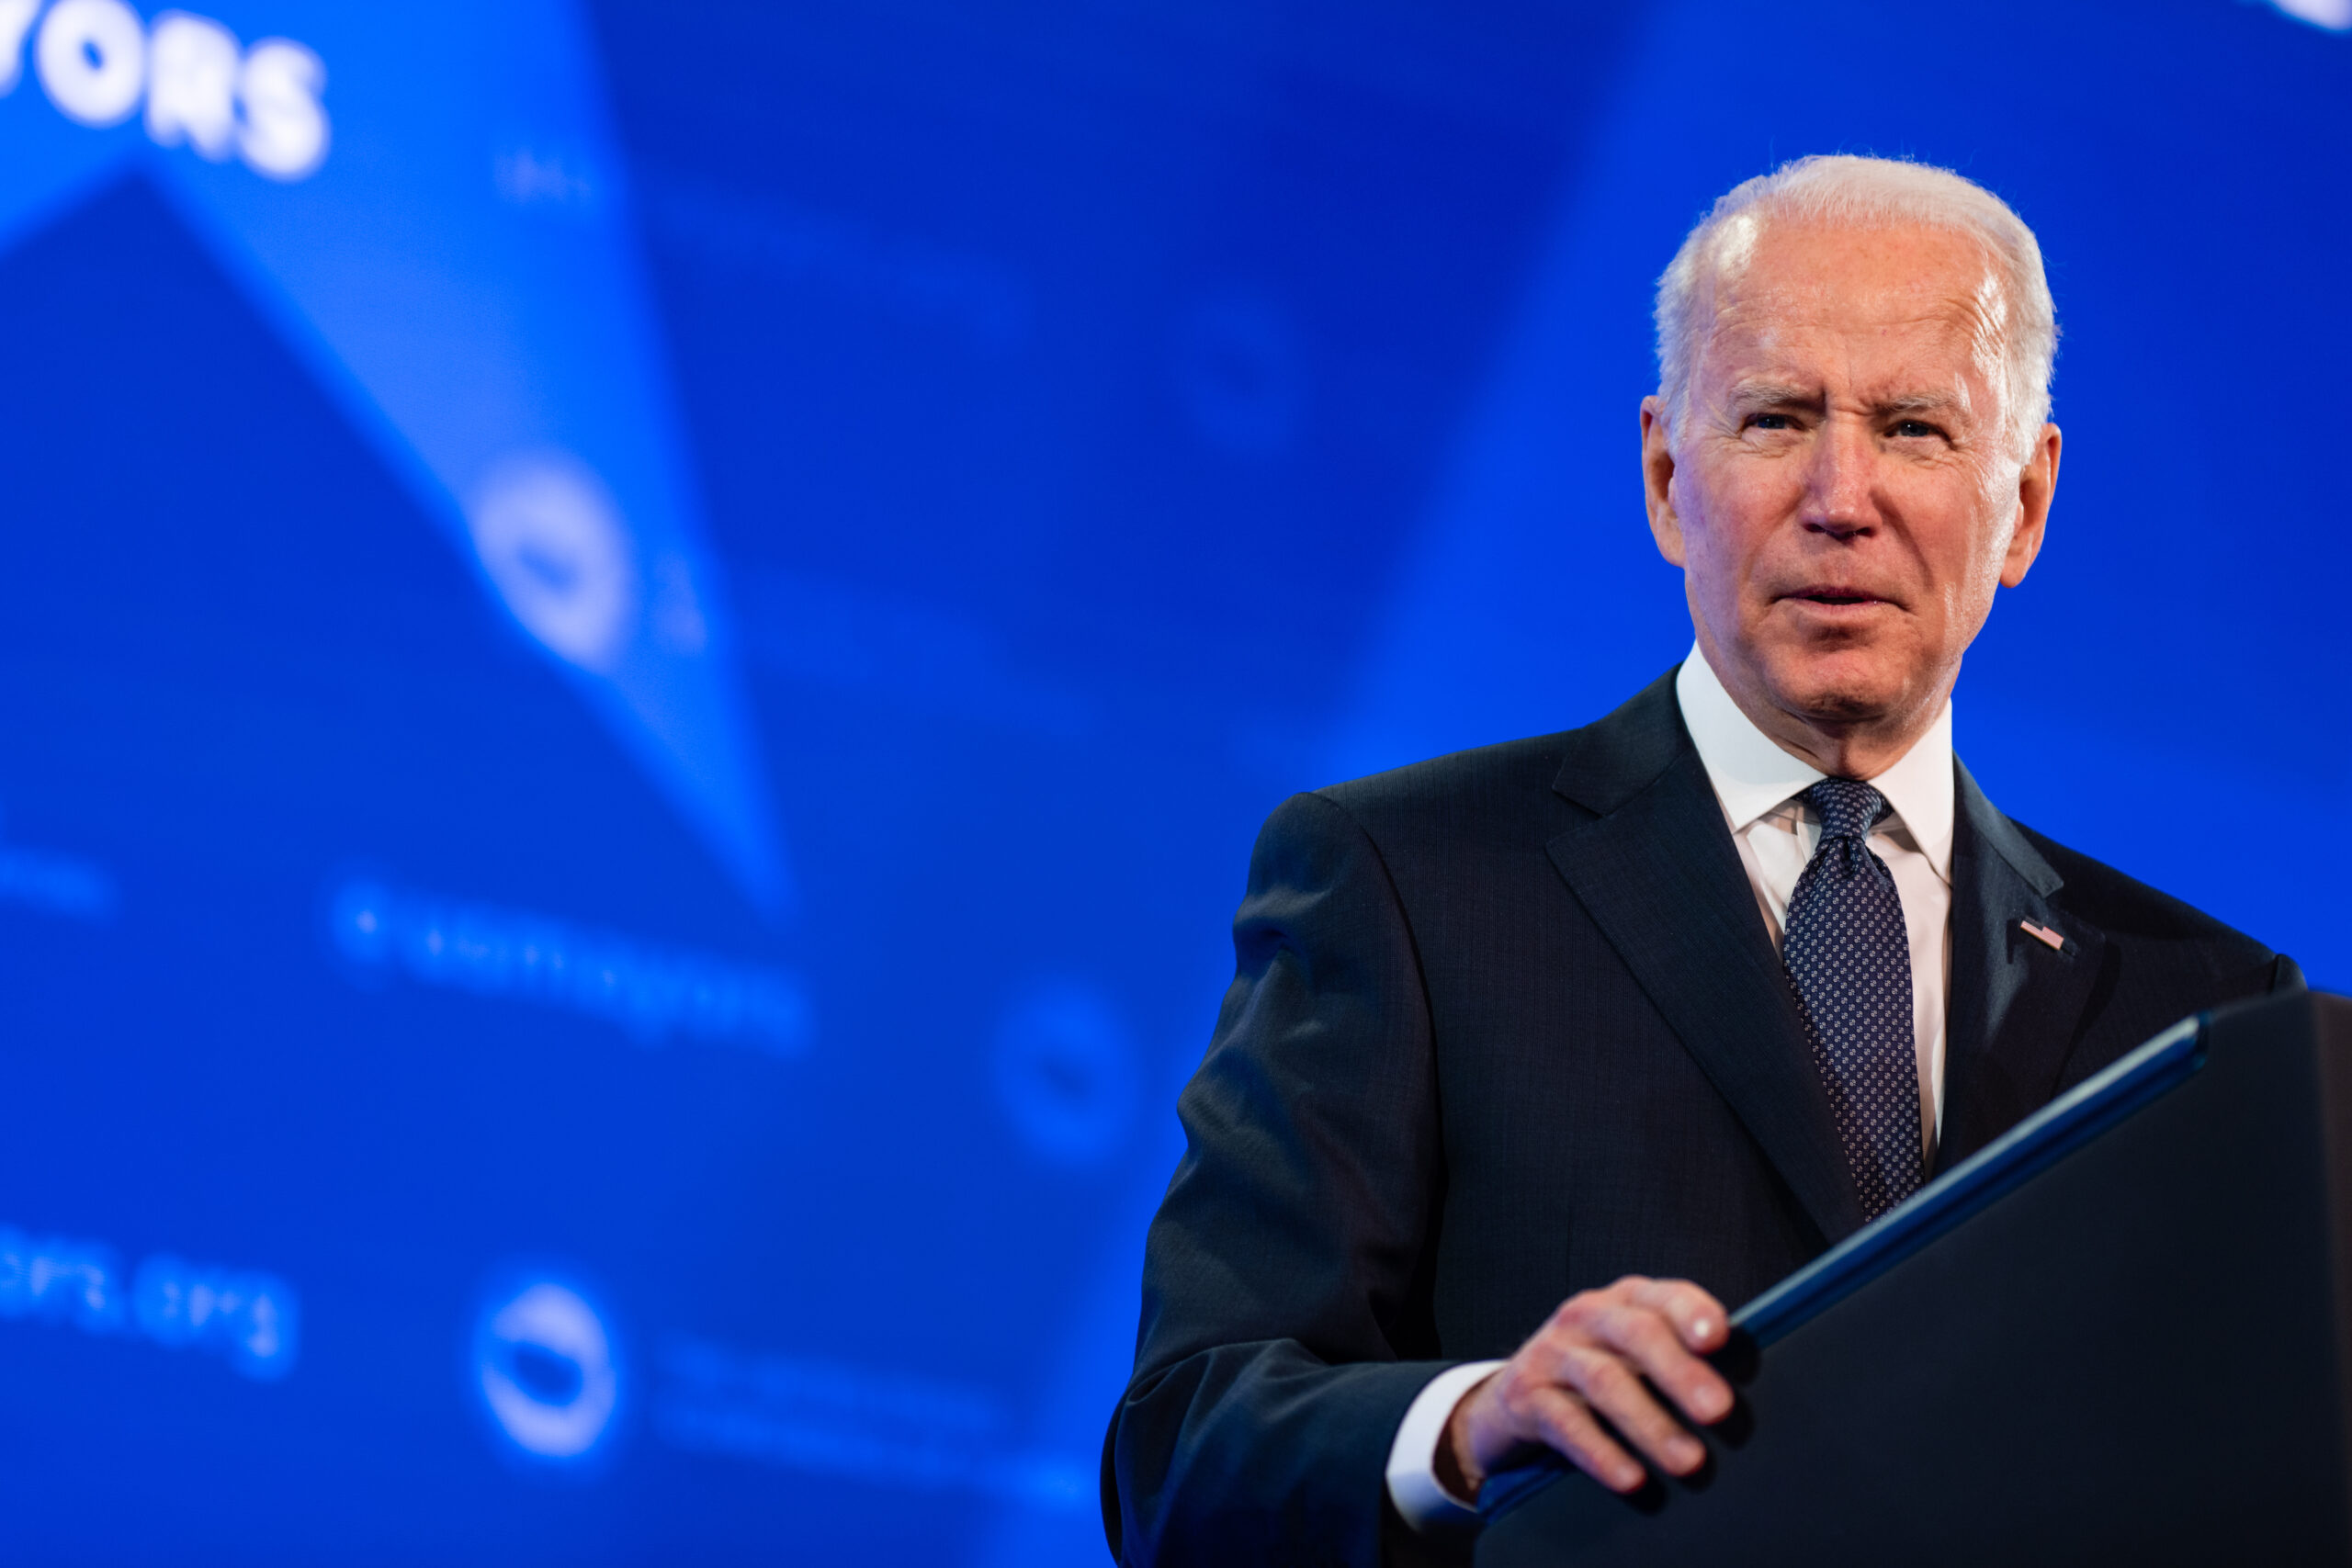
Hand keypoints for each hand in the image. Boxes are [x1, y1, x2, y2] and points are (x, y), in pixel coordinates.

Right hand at [1436, 1275, 1730, 1498]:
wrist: (1517, 1395)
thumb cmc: (1601, 1371)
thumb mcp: (1636, 1354)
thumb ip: (1682, 1358)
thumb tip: (1750, 1394)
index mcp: (1625, 1300)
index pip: (1663, 1296)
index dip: (1691, 1312)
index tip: (1719, 1339)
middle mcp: (1587, 1317)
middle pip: (1636, 1334)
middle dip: (1679, 1372)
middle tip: (1717, 1410)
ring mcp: (1552, 1353)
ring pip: (1604, 1381)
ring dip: (1650, 1423)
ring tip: (1689, 1461)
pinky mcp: (1526, 1396)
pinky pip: (1565, 1424)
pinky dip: (1601, 1453)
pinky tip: (1631, 1478)